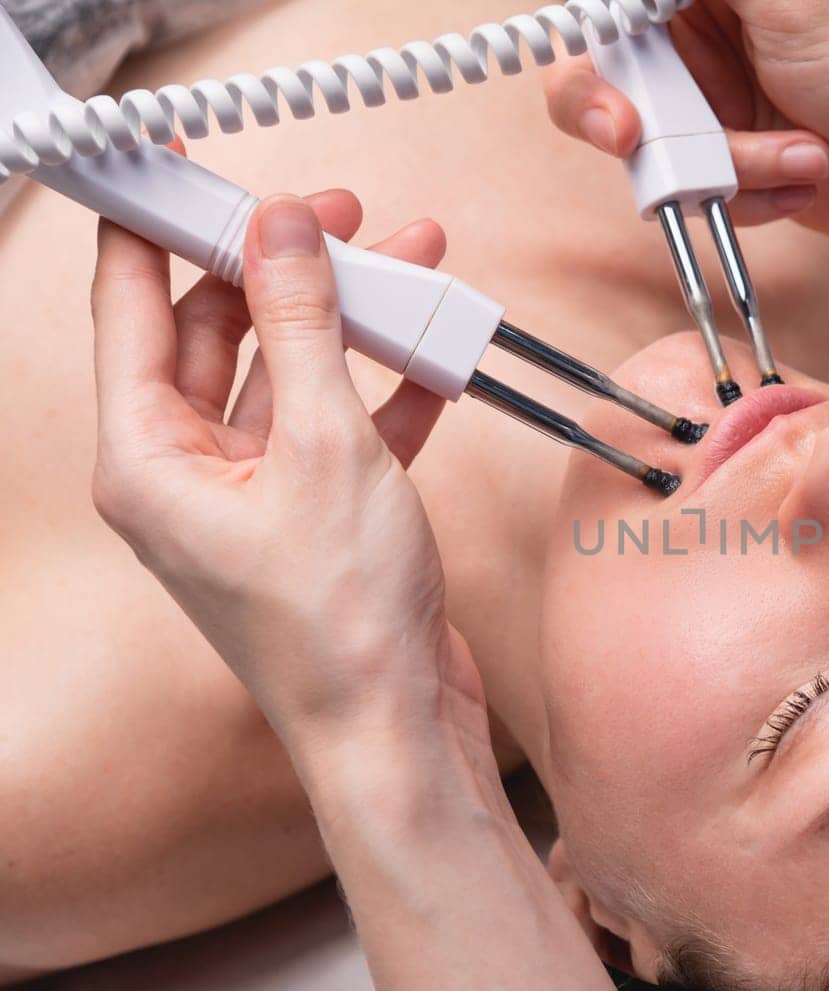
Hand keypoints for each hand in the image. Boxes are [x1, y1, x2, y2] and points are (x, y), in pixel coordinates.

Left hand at [89, 191, 485, 753]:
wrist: (400, 729)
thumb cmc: (341, 623)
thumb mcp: (325, 446)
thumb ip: (304, 327)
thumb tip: (282, 229)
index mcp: (148, 459)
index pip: (131, 308)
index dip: (153, 225)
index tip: (179, 162)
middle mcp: (188, 473)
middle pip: (217, 331)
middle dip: (281, 267)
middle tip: (334, 213)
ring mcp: (255, 493)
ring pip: (289, 372)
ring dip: (349, 320)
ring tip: (406, 262)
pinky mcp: (316, 512)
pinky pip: (340, 422)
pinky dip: (386, 385)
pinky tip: (435, 351)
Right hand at [543, 0, 828, 268]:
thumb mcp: (794, 2)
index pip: (616, 11)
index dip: (599, 57)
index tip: (618, 114)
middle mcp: (709, 37)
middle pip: (615, 81)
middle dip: (659, 126)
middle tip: (655, 145)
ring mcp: (719, 105)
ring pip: (660, 149)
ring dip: (730, 165)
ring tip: (807, 156)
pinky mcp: (735, 166)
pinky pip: (695, 193)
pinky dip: (749, 196)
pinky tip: (805, 181)